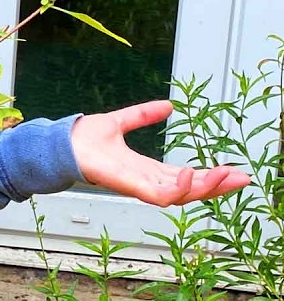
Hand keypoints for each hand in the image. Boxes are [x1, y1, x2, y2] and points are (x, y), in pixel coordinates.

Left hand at [71, 100, 250, 205]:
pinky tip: (190, 173)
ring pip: (181, 195)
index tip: (233, 170)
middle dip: (218, 185)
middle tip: (243, 178)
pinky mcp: (129, 187)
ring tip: (225, 175)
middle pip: (189, 189)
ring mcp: (138, 186)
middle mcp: (145, 180)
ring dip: (206, 187)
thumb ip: (143, 114)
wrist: (58, 143)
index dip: (209, 175)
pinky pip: (160, 195)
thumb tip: (168, 105)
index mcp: (146, 168)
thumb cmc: (82, 138)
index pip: (185, 177)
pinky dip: (177, 188)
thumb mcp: (121, 121)